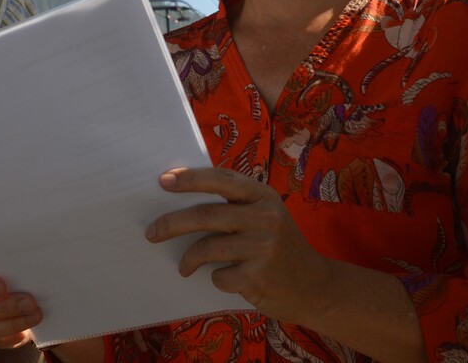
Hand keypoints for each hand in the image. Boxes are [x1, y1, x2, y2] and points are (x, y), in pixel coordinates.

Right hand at [0, 259, 40, 348]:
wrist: (21, 285)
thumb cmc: (12, 264)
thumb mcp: (9, 258)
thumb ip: (12, 258)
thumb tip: (29, 258)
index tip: (2, 286)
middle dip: (5, 307)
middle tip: (29, 301)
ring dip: (13, 323)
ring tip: (36, 314)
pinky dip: (15, 336)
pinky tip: (30, 330)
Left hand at [144, 167, 333, 323]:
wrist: (316, 287)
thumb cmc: (279, 246)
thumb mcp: (266, 215)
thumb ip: (235, 205)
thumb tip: (179, 196)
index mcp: (263, 195)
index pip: (221, 179)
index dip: (190, 178)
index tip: (163, 181)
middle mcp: (265, 217)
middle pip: (206, 215)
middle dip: (171, 223)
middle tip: (151, 232)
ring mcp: (264, 248)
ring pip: (207, 247)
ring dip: (188, 259)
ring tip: (184, 266)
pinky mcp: (259, 277)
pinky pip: (219, 276)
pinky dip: (216, 278)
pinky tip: (226, 279)